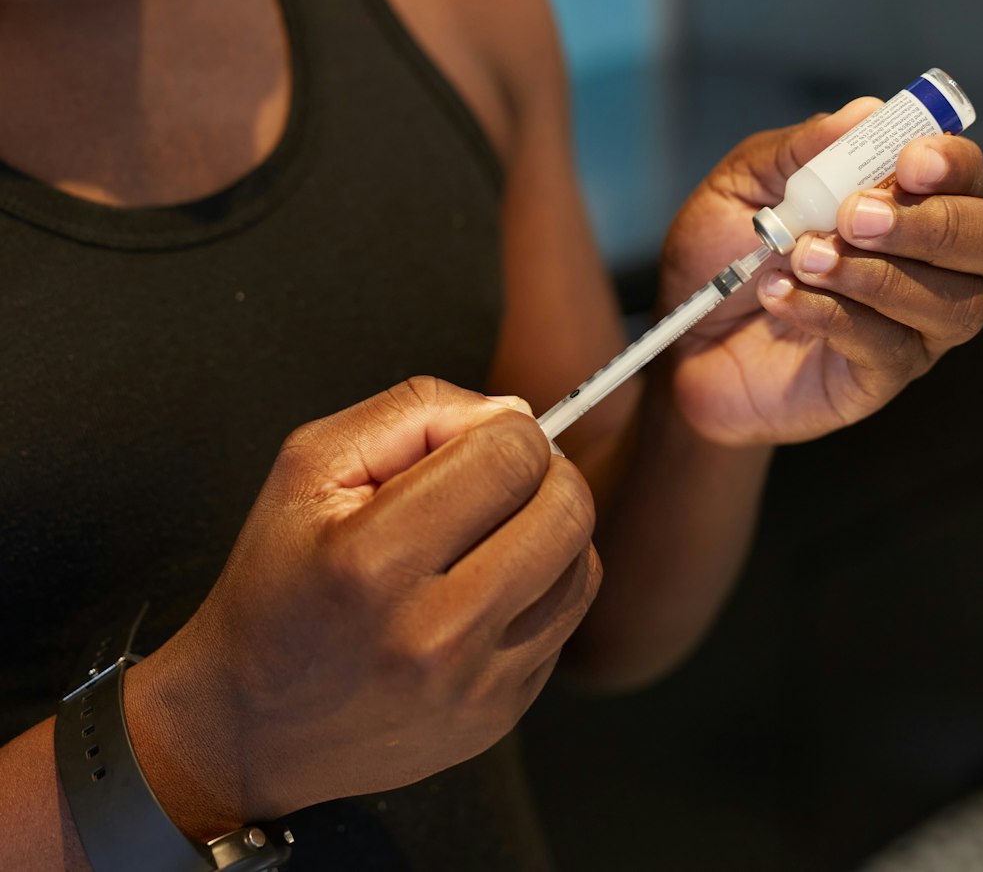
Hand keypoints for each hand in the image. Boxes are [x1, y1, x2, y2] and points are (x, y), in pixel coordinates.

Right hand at [124, 377, 599, 837]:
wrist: (248, 722)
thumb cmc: (277, 582)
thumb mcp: (310, 465)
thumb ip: (413, 413)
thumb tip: (510, 412)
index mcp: (374, 560)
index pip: (508, 458)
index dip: (507, 429)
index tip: (481, 439)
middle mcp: (432, 634)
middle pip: (565, 511)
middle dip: (545, 471)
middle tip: (501, 474)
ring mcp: (472, 687)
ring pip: (582, 566)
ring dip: (551, 527)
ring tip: (497, 526)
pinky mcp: (497, 719)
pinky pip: (566, 623)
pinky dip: (544, 586)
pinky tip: (491, 580)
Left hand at [660, 101, 982, 446]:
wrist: (677, 338)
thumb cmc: (718, 256)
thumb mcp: (741, 185)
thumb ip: (799, 151)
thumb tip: (862, 113)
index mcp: (902, 204)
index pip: (964, 178)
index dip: (952, 164)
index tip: (908, 160)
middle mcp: (926, 265)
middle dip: (930, 224)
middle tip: (854, 217)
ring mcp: (911, 325)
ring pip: (950, 302)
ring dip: (873, 273)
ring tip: (803, 257)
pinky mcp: (879, 376)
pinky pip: (888, 347)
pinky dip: (833, 314)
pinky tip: (782, 295)